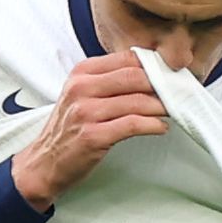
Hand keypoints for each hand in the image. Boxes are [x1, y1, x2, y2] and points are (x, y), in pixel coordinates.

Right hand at [6, 52, 168, 206]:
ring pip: (137, 101)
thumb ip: (108, 82)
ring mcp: (86, 112)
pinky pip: (133, 125)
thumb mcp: (81, 96)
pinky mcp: (93, 136)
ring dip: (162, 106)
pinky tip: (161, 127)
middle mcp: (82, 89)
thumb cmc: (67, 131)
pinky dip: (153, 125)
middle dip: (162, 84)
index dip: (153, 65)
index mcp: (81, 74)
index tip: (170, 73)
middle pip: (135, 76)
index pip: (126, 59)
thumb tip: (149, 75)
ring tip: (174, 110)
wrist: (43, 163)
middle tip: (178, 92)